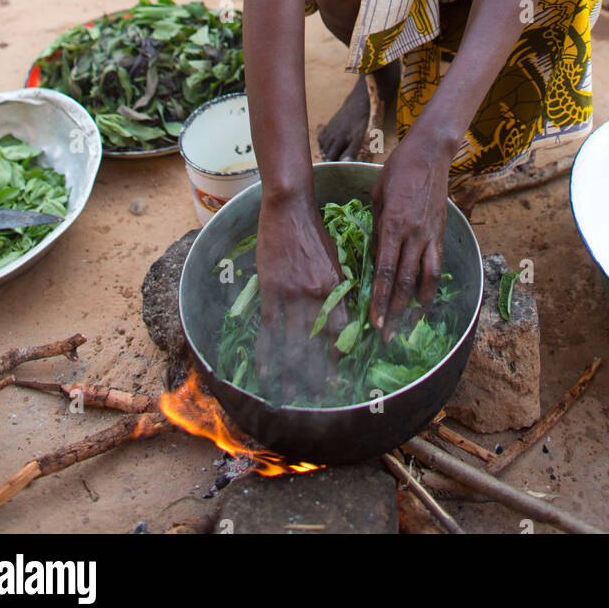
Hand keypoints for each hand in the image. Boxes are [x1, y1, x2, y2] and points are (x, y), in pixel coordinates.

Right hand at [255, 192, 347, 401]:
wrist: (290, 208)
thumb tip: (343, 316)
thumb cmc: (315, 232)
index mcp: (336, 287)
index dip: (338, 358)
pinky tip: (265, 371)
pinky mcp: (270, 289)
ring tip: (291, 396)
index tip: (338, 379)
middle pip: (318, 343)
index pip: (340, 332)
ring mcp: (291, 293)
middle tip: (317, 399)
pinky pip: (269, 328)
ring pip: (293, 342)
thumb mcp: (336, 259)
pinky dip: (267, 352)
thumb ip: (339, 288)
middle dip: (317, 375)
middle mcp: (316, 294)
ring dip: (292, 372)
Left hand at [369, 130, 454, 342]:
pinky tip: (424, 299)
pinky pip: (436, 265)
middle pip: (404, 282)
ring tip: (409, 326)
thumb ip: (376, 229)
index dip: (379, 300)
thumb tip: (374, 256)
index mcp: (392, 224)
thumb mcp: (377, 197)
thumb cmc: (397, 171)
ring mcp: (431, 234)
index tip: (373, 323)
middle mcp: (413, 234)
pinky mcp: (441, 232)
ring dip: (417, 306)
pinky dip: (431, 286)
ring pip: (426, 279)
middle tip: (386, 337)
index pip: (384, 271)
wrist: (429, 153)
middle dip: (394, 312)